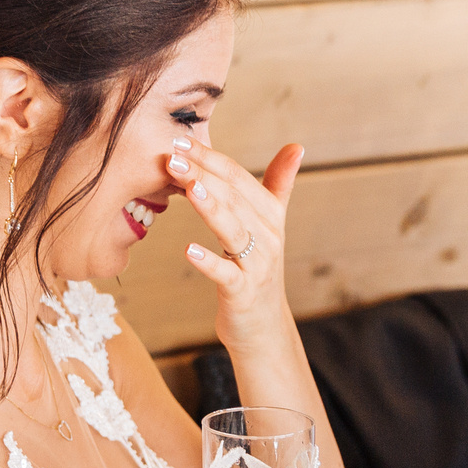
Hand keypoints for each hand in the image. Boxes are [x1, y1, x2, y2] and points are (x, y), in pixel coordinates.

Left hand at [171, 137, 301, 355]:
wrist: (263, 327)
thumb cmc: (258, 270)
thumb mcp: (269, 226)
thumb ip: (279, 185)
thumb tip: (297, 146)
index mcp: (269, 216)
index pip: (238, 178)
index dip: (210, 158)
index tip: (180, 140)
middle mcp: (268, 237)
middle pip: (233, 198)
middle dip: (202, 174)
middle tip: (171, 155)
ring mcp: (257, 266)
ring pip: (233, 230)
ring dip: (210, 207)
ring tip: (188, 187)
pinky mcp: (243, 293)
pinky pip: (226, 274)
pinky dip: (208, 262)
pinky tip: (188, 251)